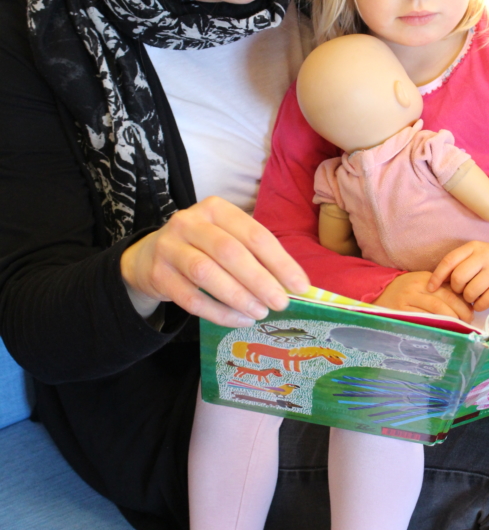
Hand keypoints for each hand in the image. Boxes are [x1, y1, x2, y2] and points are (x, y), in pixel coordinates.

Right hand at [120, 196, 309, 326]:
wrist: (148, 257)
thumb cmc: (201, 247)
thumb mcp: (225, 238)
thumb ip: (256, 255)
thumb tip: (294, 284)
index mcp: (216, 209)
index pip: (254, 234)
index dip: (280, 261)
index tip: (300, 286)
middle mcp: (190, 222)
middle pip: (230, 252)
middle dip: (260, 280)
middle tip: (281, 303)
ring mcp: (170, 246)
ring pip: (207, 273)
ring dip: (238, 296)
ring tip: (260, 313)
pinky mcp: (158, 274)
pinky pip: (191, 298)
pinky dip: (219, 312)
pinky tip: (239, 320)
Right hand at [373, 271, 473, 321]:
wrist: (378, 294)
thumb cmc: (404, 292)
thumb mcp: (421, 285)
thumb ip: (439, 290)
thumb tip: (465, 302)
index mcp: (424, 278)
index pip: (449, 288)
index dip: (462, 300)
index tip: (471, 310)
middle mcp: (417, 286)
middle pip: (445, 298)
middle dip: (460, 310)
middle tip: (469, 321)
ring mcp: (408, 299)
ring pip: (436, 309)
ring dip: (451, 318)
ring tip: (459, 326)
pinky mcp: (401, 311)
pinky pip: (423, 319)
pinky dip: (435, 325)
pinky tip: (443, 330)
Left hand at [428, 241, 488, 311]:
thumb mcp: (478, 256)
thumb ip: (460, 264)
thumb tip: (436, 284)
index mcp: (474, 247)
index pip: (449, 261)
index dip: (437, 276)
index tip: (431, 288)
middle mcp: (484, 256)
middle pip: (458, 278)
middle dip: (456, 289)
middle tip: (461, 292)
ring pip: (470, 292)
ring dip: (468, 299)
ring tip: (473, 296)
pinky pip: (483, 302)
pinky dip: (479, 306)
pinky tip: (483, 302)